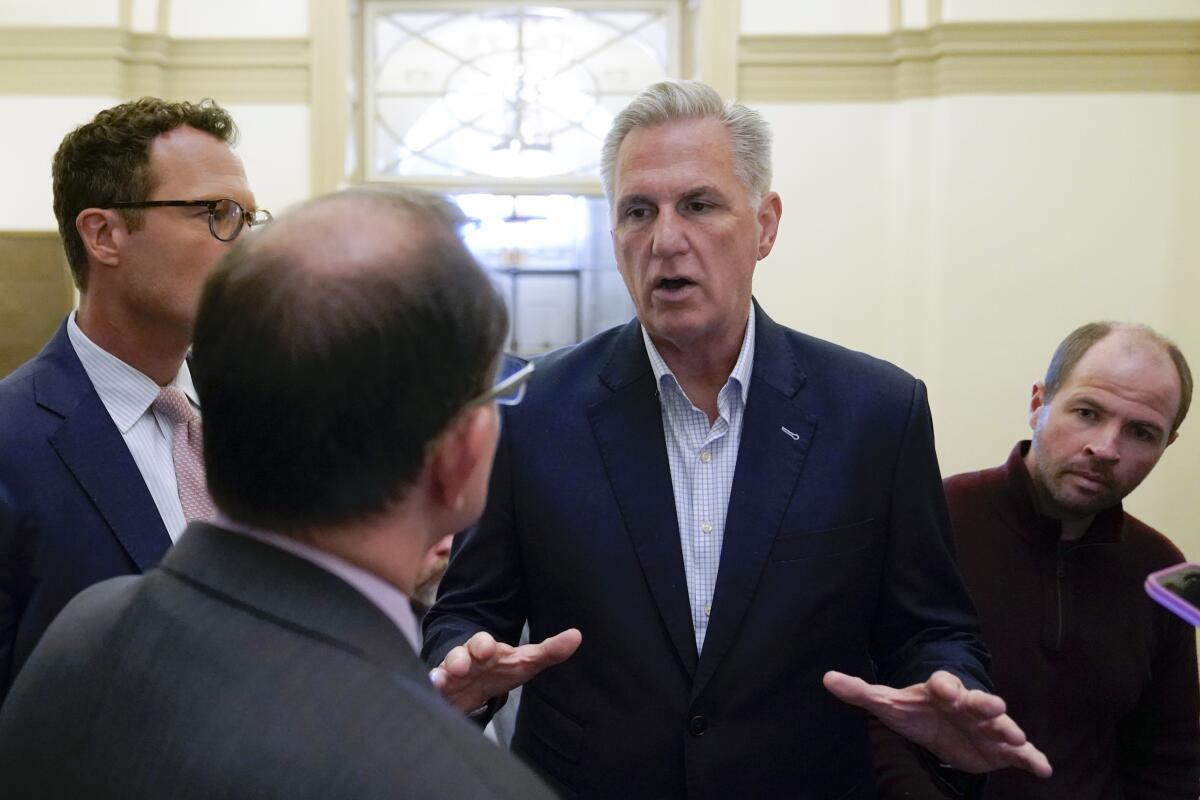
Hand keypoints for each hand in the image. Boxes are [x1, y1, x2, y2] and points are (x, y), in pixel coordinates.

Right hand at [430, 628, 581, 712]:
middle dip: (460, 657)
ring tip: (442, 679)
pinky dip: (431, 688)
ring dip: (443, 673)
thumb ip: (549, 651)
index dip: (485, 645)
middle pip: (460, 654)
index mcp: (486, 650)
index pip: (484, 643)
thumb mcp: (524, 662)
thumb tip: (577, 636)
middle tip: (461, 665)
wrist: (471, 681)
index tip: (488, 650)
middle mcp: (466, 659)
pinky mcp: (439, 691)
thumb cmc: (500, 670)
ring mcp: (450, 674)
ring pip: (444, 670)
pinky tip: (431, 690)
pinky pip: (432, 687)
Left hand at [823, 669, 1051, 777]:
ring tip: (1017, 737)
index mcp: (942, 690)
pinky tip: (1044, 770)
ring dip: (1009, 730)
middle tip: (995, 707)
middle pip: (980, 700)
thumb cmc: (916, 711)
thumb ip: (859, 692)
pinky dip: (1033, 760)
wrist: (941, 726)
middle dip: (987, 704)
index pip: (944, 683)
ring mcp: (988, 726)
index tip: (945, 690)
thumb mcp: (886, 703)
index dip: (945, 686)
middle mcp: (969, 705)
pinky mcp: (1002, 749)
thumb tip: (827, 678)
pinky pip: (1021, 754)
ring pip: (1002, 725)